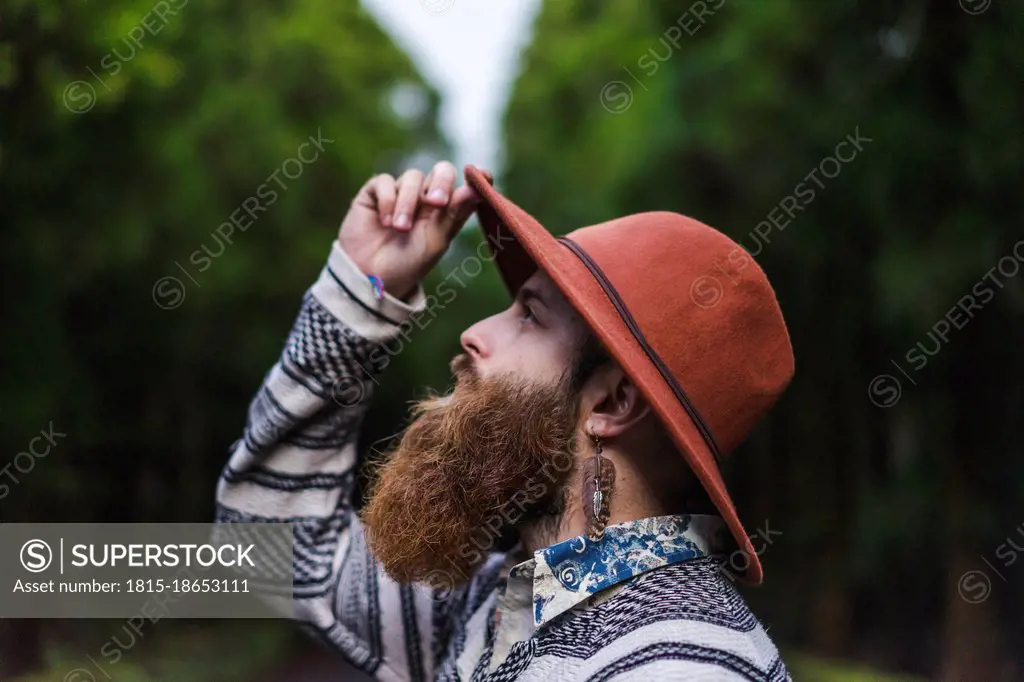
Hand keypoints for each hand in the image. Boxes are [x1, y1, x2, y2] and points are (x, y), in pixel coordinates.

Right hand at [339, 161, 482, 299]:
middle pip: (442, 171)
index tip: (485, 175)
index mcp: (446, 210)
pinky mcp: (375, 193)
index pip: (464, 186)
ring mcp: (400, 193)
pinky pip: (384, 181)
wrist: (370, 278)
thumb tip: (478, 189)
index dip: (476, 178)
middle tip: (436, 203)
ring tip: (400, 229)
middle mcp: (425, 197)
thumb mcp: (436, 241)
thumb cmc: (407, 264)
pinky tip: (384, 222)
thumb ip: (454, 214)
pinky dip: (387, 200)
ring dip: (407, 203)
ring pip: (412, 177)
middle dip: (441, 183)